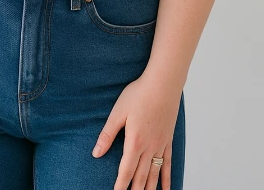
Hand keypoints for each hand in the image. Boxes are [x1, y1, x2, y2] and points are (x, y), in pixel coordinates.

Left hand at [92, 73, 179, 189]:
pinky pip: (167, 164)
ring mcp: (160, 144)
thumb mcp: (118, 112)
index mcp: (135, 142)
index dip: (120, 185)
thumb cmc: (139, 94)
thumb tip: (96, 153)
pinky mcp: (168, 139)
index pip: (126, 171)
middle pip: (141, 176)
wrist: (163, 83)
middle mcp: (149, 147)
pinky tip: (166, 189)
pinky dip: (166, 178)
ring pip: (154, 174)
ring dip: (149, 189)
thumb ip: (107, 134)